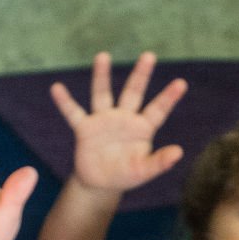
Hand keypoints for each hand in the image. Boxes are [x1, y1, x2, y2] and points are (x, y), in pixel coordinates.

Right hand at [49, 51, 187, 195]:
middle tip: (149, 55)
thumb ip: (159, 162)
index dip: (168, 97)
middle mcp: (123, 118)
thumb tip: (179, 152)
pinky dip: (65, 102)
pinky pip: (73, 112)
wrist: (99, 183)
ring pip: (102, 94)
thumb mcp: (143, 171)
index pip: (157, 110)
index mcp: (142, 128)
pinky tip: (57, 88)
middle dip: (140, 75)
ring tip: (103, 56)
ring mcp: (103, 120)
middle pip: (133, 92)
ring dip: (102, 76)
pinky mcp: (84, 129)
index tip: (182, 83)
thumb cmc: (125, 175)